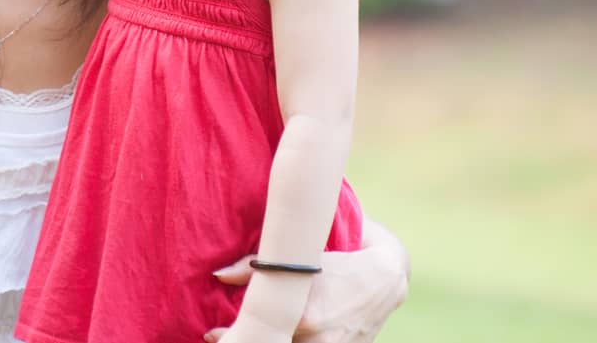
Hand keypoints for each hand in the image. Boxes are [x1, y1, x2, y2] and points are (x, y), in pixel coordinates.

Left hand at [204, 246, 407, 342]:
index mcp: (305, 316)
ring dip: (272, 340)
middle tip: (226, 338)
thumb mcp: (299, 262)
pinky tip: (280, 335)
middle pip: (273, 342)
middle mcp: (318, 340)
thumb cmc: (336, 265)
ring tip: (255, 334)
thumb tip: (219, 276)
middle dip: (251, 339)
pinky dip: (292, 342)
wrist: (383, 281)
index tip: (213, 333)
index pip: (260, 333)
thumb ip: (256, 267)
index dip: (231, 336)